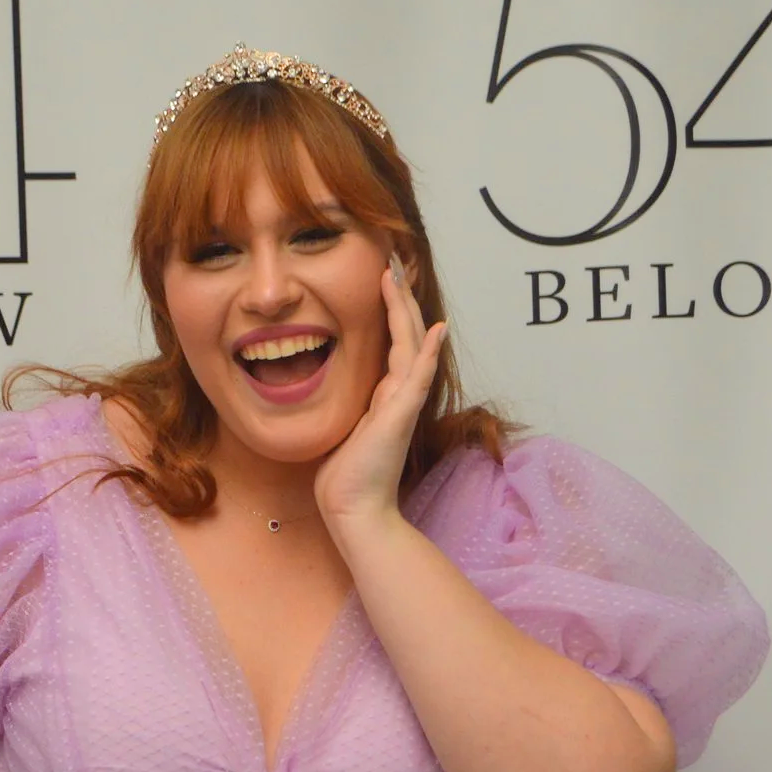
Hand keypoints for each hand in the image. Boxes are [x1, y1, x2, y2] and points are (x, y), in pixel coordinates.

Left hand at [314, 255, 447, 527]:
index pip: (391, 345)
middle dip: (398, 298)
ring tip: (400, 275)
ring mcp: (402, 404)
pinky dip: (426, 352)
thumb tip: (336, 400)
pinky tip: (434, 328)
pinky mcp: (399, 416)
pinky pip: (416, 376)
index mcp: (384, 398)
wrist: (354, 510)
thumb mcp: (341, 432)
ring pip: (409, 346)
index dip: (389, 312)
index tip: (383, 281)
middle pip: (404, 336)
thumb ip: (347, 411)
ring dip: (405, 309)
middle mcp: (397, 396)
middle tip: (394, 261)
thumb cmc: (344, 479)